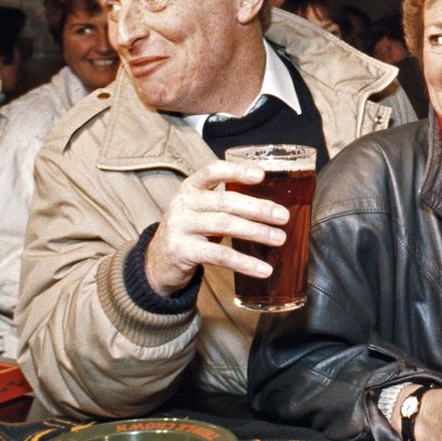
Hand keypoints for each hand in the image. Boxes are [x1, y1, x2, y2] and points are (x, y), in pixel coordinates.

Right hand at [143, 160, 291, 296]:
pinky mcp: (182, 251)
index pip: (212, 171)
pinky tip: (262, 269)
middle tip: (283, 216)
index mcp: (190, 187)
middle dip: (258, 208)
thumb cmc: (191, 230)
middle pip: (225, 201)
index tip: (261, 174)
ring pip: (225, 225)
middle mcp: (183, 203)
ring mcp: (180, 226)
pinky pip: (219, 255)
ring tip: (279, 238)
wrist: (158, 261)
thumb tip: (272, 205)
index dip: (236, 171)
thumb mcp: (202, 210)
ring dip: (256, 232)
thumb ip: (227, 202)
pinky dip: (244, 262)